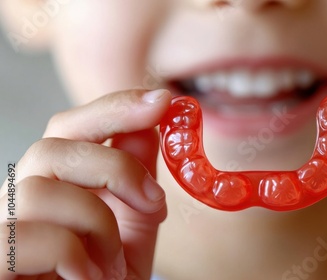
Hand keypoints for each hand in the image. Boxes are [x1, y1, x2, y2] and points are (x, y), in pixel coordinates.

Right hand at [0, 89, 170, 279]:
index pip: (70, 127)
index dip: (114, 107)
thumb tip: (151, 124)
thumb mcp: (133, 225)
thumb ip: (137, 176)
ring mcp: (1, 228)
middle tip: (156, 202)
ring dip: (98, 225)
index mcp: (55, 182)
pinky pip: (25, 237)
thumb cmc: (106, 278)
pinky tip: (87, 277)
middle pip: (53, 146)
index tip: (162, 100)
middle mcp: (20, 197)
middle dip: (116, 168)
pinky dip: (71, 254)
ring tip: (113, 264)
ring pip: (43, 190)